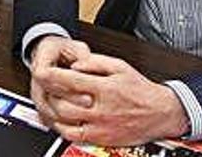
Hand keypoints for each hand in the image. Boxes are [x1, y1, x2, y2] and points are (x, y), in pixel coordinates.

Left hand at [31, 38, 188, 145]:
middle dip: (48, 93)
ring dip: (52, 110)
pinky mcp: (101, 138)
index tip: (40, 72)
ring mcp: (100, 126)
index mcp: (105, 88)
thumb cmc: (141, 90)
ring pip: (65, 120)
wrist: (161, 113)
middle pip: (63, 102)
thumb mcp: (120, 66)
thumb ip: (95, 62)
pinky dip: (61, 128)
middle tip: (42, 87)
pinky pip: (74, 136)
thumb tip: (74, 65)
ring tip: (47, 100)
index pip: (70, 81)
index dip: (51, 76)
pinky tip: (58, 119)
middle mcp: (100, 109)